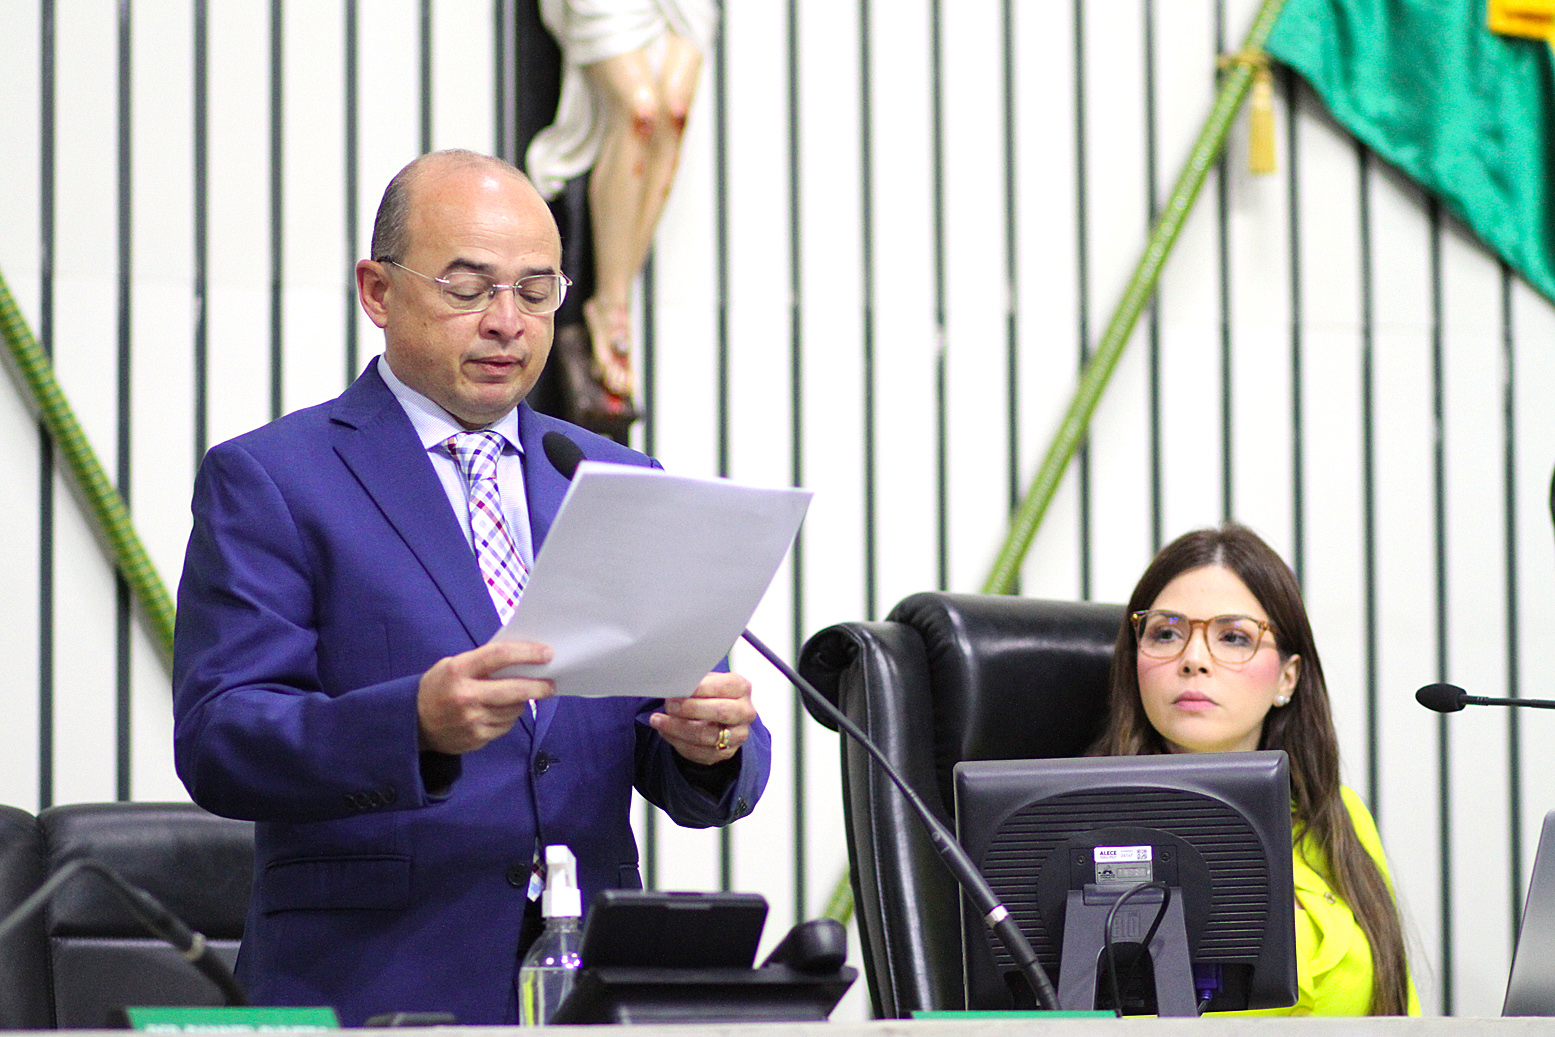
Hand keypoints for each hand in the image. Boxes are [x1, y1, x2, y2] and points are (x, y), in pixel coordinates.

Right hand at [417, 640, 554, 754]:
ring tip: (518, 697)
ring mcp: (472, 720)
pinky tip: (500, 712)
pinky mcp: (477, 738)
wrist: (414, 724)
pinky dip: (508, 718)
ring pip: (513, 710)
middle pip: (514, 690)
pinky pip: (505, 726)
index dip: (526, 653)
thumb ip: (481, 662)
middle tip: (551, 684)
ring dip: (521, 702)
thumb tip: (520, 660)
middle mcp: (466, 696)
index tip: (547, 653)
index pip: (498, 656)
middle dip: (538, 686)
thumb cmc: (438, 688)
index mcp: (458, 671)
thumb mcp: (451, 666)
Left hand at [649, 671, 755, 765]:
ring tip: (658, 720)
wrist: (720, 719)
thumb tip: (676, 683)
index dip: (701, 688)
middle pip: (720, 712)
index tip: (680, 687)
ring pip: (706, 735)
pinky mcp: (725, 753)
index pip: (723, 687)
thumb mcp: (707, 682)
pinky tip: (665, 731)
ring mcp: (738, 735)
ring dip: (678, 728)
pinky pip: (699, 751)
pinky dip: (678, 741)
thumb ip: (696, 682)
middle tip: (669, 705)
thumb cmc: (711, 695)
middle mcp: (745, 712)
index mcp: (742, 688)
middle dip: (690, 708)